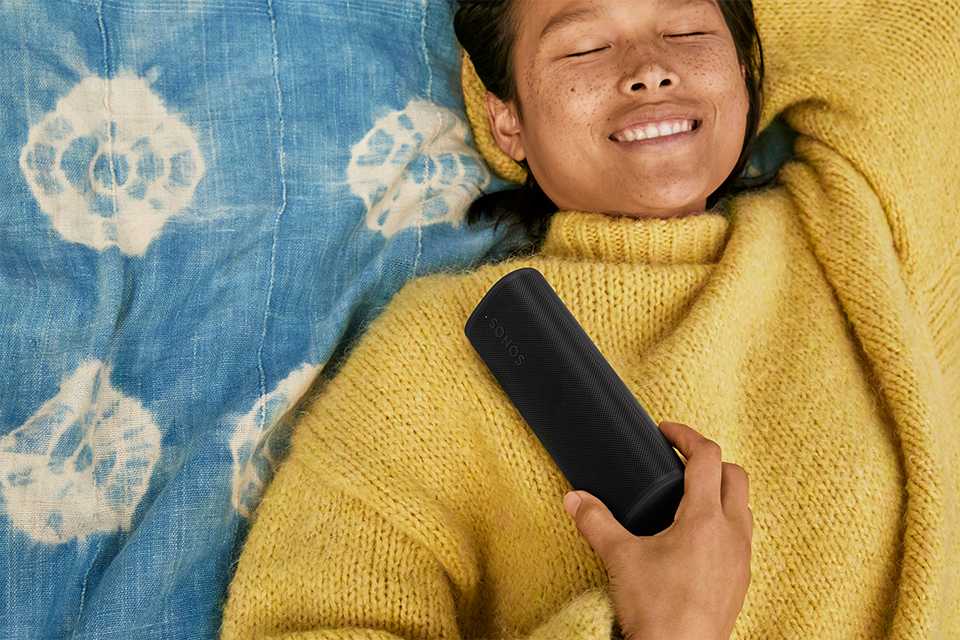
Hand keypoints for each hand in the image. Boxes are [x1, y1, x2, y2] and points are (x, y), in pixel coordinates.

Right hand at [562, 421, 752, 639]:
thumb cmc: (658, 610)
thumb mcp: (620, 558)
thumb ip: (596, 521)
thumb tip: (575, 498)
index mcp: (705, 518)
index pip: (707, 457)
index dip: (686, 436)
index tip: (666, 432)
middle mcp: (732, 533)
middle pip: (735, 475)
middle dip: (709, 460)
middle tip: (679, 460)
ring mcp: (741, 557)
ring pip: (743, 506)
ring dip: (721, 491)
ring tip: (688, 496)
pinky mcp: (740, 579)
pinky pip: (742, 536)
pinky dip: (724, 521)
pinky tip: (697, 536)